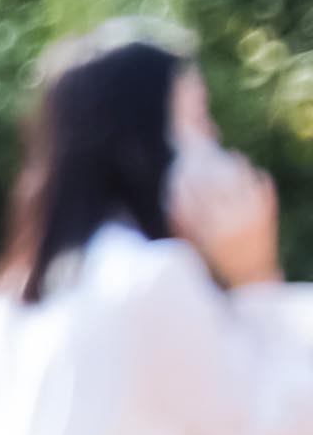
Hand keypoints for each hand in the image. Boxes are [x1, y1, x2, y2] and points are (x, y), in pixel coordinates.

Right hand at [180, 135, 284, 287]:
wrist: (251, 278)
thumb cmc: (215, 264)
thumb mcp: (193, 246)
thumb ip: (180, 224)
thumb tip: (167, 201)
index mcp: (207, 230)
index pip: (193, 196)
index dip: (185, 181)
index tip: (180, 172)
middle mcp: (228, 222)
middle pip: (217, 184)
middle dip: (210, 167)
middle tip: (206, 155)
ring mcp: (250, 217)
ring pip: (243, 183)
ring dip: (239, 166)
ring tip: (235, 156)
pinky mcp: (267, 216)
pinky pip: (264, 190)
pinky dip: (260, 179)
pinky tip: (256, 171)